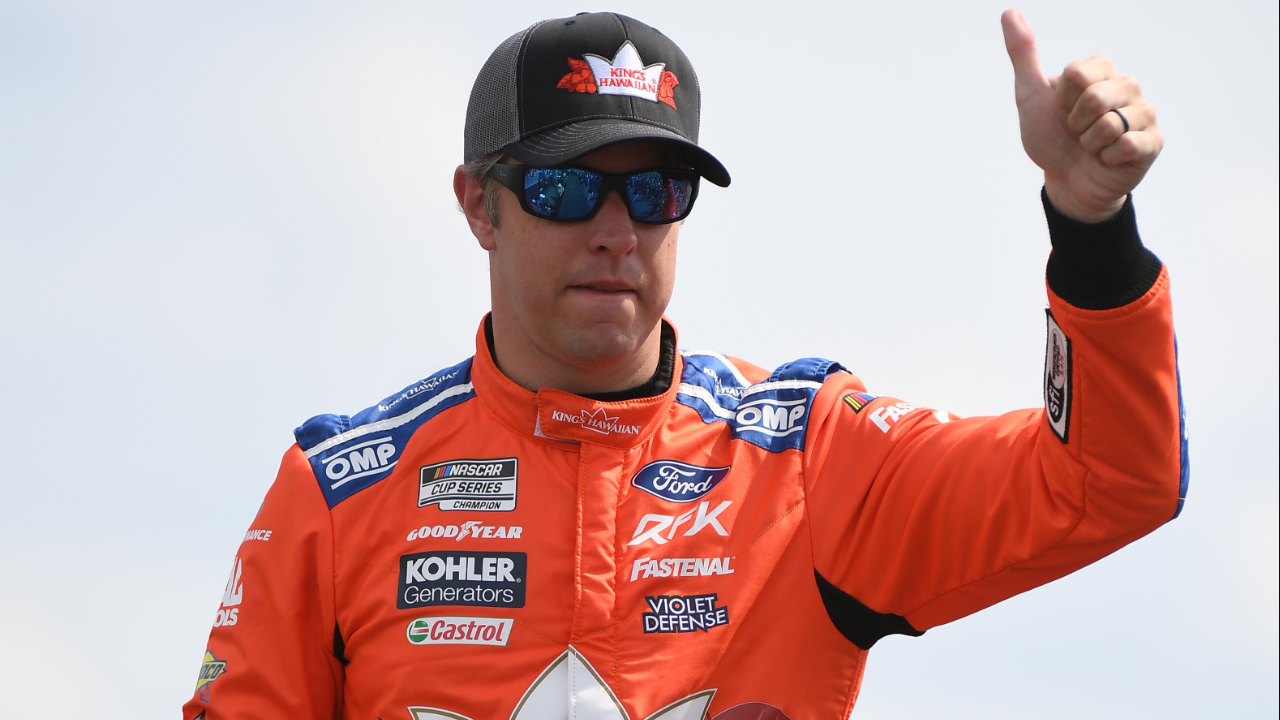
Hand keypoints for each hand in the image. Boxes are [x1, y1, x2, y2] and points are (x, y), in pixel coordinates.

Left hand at [1001, 9, 1162, 221]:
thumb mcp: (1031, 95)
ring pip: (1109, 124)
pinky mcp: (1152, 142)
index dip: (1061, 100)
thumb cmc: (1051, 137)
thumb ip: (1023, 53)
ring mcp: (1143, 113)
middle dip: (1075, 123)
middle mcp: (1128, 86)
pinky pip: (1126, 146)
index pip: (1077, 74)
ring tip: (1091, 146)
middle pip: (1094, 97)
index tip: (1062, 111)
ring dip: (1089, 144)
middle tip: (1077, 132)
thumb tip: (1009, 12)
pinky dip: (1105, 159)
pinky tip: (1107, 160)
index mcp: (1101, 70)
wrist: (1066, 182)